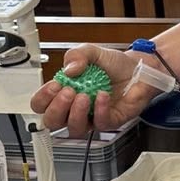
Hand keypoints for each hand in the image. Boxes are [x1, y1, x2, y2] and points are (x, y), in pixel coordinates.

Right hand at [31, 43, 162, 137]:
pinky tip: (102, 96)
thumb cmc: (113, 65)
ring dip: (76, 113)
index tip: (54, 85)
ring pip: (74, 128)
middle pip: (52, 122)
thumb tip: (69, 70)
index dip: (42, 99)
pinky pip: (100, 124)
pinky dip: (100, 110)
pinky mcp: (110, 121)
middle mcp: (75, 108)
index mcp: (64, 93)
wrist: (138, 68)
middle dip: (56, 108)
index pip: (41, 105)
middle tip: (67, 92)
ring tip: (83, 96)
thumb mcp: (91, 52)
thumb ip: (76, 55)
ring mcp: (92, 117)